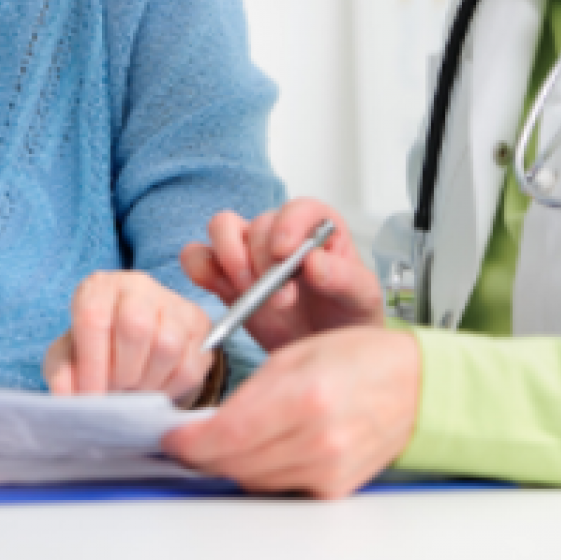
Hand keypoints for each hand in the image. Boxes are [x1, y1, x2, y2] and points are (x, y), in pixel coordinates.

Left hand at [44, 272, 215, 405]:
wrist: (131, 343)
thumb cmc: (96, 348)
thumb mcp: (68, 358)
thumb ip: (62, 374)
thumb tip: (66, 395)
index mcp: (99, 288)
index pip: (94, 318)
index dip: (91, 364)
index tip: (89, 397)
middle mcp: (137, 286)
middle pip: (136, 328)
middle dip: (123, 373)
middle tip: (115, 390)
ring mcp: (173, 301)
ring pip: (168, 345)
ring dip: (148, 381)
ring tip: (134, 389)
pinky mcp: (199, 323)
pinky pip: (191, 363)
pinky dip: (171, 387)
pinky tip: (155, 387)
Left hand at [162, 326, 420, 497]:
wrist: (415, 386)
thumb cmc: (360, 358)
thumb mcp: (296, 354)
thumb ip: (249, 392)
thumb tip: (207, 424)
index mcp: (305, 396)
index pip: (227, 435)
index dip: (189, 441)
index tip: (171, 435)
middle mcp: (318, 439)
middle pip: (234, 464)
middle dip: (203, 453)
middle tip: (189, 438)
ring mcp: (329, 468)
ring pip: (253, 481)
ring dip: (230, 464)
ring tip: (225, 440)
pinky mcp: (335, 487)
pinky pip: (280, 487)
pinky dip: (262, 472)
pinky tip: (263, 449)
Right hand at [180, 201, 384, 351]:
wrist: (323, 351)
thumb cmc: (347, 318)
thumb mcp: (362, 299)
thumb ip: (344, 278)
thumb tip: (314, 262)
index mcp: (320, 228)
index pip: (298, 208)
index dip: (288, 225)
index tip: (286, 253)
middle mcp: (281, 233)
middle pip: (258, 225)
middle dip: (264, 263)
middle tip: (281, 300)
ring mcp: (250, 252)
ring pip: (221, 228)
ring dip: (230, 259)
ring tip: (250, 295)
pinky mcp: (226, 277)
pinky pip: (198, 257)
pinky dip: (202, 271)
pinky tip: (227, 295)